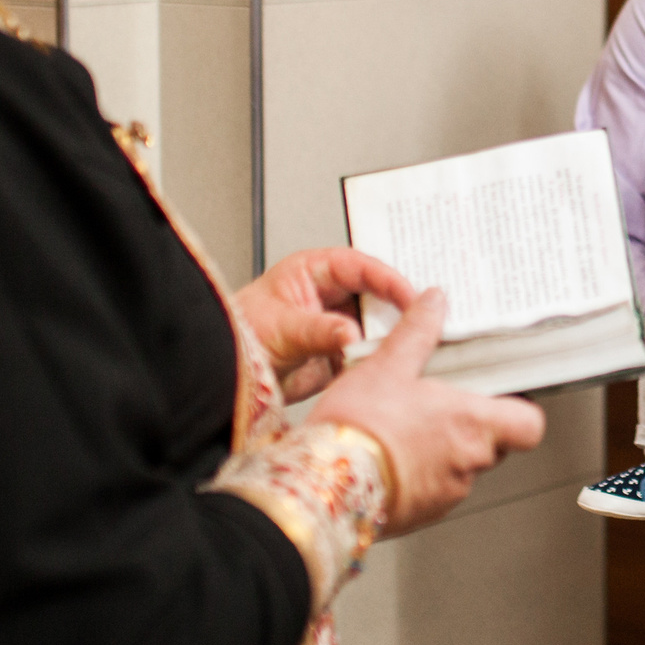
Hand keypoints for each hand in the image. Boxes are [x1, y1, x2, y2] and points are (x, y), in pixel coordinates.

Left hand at [235, 247, 416, 401]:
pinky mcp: (340, 355)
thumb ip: (320, 330)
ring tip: (408, 344)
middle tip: (421, 319)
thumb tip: (353, 333)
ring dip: (391, 336)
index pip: (360, 267)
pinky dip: (381, 360)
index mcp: (313, 272)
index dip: (388, 279)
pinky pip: (369, 354)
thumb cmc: (238, 335)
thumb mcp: (281, 328)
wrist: (223, 377)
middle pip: (377, 294)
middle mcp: (330, 296)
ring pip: (377, 325)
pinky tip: (390, 364)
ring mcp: (337, 325)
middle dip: (398, 306)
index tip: (410, 295)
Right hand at [310, 288, 545, 535]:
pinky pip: (433, 491)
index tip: (504, 395)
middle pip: (496, 445)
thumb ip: (417, 332)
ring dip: (445, 450)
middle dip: (474, 425)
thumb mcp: (387, 365)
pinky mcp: (422, 514)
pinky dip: (420, 474)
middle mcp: (468, 463)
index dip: (520, 410)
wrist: (324, 483)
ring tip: (409, 428)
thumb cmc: (359, 427)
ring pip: (462, 468)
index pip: (529, 425)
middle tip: (445, 404)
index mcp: (472, 423)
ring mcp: (446, 494)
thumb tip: (434, 303)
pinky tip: (391, 455)